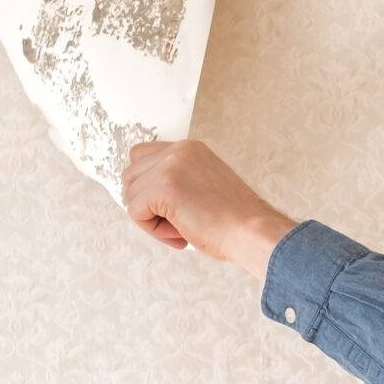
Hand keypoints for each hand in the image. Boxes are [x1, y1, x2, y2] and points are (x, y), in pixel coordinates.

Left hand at [119, 137, 295, 273]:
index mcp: (189, 148)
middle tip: (176, 223)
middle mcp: (178, 150)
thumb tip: (142, 195)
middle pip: (130, 175)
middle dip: (145, 204)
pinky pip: (134, 211)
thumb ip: (177, 181)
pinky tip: (180, 234)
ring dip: (149, 218)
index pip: (143, 158)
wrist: (252, 233)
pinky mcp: (163, 186)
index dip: (149, 188)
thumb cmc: (233, 222)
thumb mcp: (202, 187)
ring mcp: (170, 165)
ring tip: (180, 229)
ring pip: (130, 194)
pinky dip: (152, 230)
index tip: (173, 209)